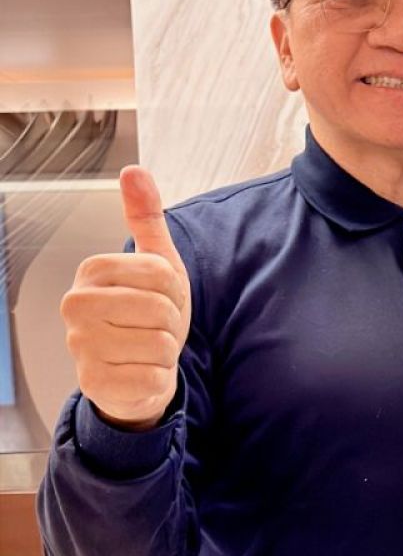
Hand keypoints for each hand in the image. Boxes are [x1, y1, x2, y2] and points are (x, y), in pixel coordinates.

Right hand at [61, 166, 191, 430]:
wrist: (139, 371)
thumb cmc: (147, 317)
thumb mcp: (157, 265)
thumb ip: (146, 219)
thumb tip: (134, 171)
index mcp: (91, 271)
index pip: (161, 273)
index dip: (174, 291)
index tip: (160, 298)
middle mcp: (75, 306)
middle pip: (159, 309)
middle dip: (171, 323)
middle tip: (155, 328)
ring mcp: (80, 346)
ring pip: (159, 344)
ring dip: (165, 352)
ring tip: (147, 349)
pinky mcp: (94, 384)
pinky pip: (154, 377)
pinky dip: (159, 379)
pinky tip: (141, 373)